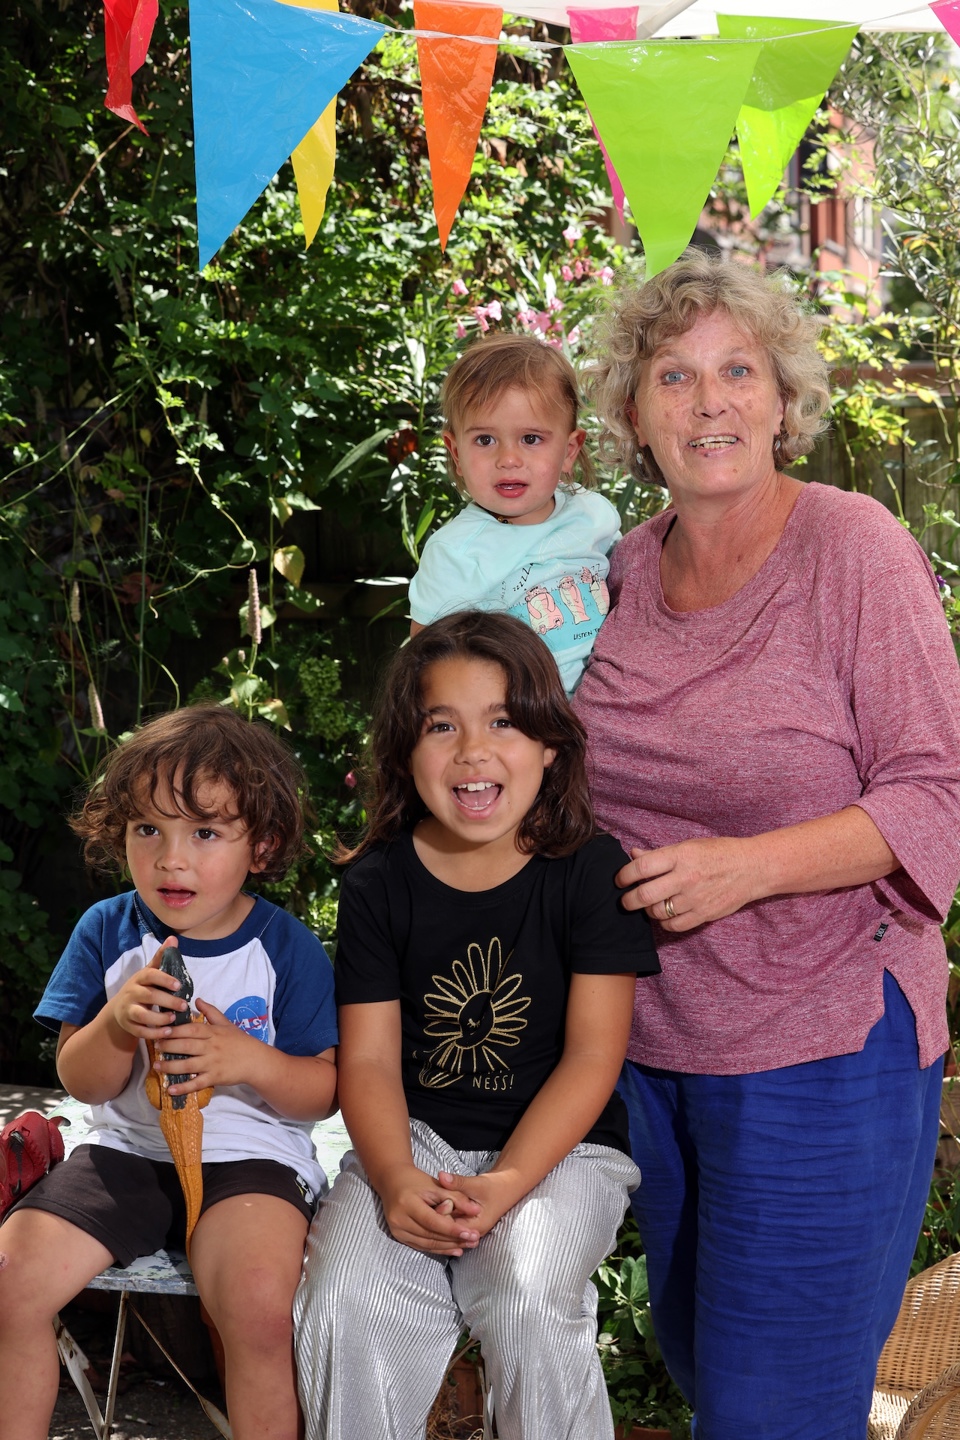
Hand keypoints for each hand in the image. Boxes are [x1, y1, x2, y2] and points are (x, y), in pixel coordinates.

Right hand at [110, 941, 188, 1039]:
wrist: (120, 1009)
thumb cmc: (141, 988)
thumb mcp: (149, 972)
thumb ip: (161, 957)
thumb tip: (173, 938)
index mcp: (139, 978)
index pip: (150, 975)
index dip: (164, 979)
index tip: (179, 984)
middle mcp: (132, 993)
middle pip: (149, 996)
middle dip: (167, 1000)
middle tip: (184, 1005)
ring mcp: (128, 1010)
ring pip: (142, 1015)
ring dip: (159, 1019)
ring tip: (174, 1019)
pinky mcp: (129, 1026)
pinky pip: (140, 1032)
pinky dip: (153, 1034)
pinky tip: (167, 1032)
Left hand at [152, 998, 259, 1093]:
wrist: (256, 1060)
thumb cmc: (240, 1041)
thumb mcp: (226, 1023)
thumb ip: (211, 1012)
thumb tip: (196, 999)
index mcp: (213, 1033)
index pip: (192, 1029)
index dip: (175, 1030)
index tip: (161, 1029)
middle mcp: (211, 1047)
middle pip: (187, 1046)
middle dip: (169, 1046)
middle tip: (155, 1046)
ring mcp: (213, 1064)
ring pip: (188, 1065)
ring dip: (171, 1067)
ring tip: (156, 1067)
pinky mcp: (215, 1078)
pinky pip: (197, 1083)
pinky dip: (183, 1088)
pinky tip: (170, 1090)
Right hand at [376, 1164, 481, 1255]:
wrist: (392, 1181)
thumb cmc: (416, 1180)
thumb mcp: (437, 1185)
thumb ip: (457, 1198)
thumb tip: (477, 1210)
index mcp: (407, 1203)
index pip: (433, 1221)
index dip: (453, 1229)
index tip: (471, 1233)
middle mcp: (399, 1219)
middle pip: (430, 1235)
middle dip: (454, 1240)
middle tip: (474, 1241)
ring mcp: (397, 1229)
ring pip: (427, 1244)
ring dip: (448, 1247)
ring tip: (467, 1246)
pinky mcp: (398, 1236)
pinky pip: (421, 1246)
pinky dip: (438, 1248)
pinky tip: (453, 1249)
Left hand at [435, 1169, 520, 1237]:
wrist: (507, 1186)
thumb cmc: (495, 1186)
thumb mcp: (477, 1184)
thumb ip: (458, 1182)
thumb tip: (441, 1176)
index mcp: (475, 1227)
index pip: (449, 1227)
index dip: (439, 1214)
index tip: (432, 1200)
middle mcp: (471, 1233)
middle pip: (447, 1229)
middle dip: (436, 1215)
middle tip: (428, 1201)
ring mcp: (468, 1229)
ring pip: (448, 1226)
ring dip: (439, 1215)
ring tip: (430, 1203)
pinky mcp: (466, 1222)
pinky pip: (451, 1221)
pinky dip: (444, 1214)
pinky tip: (435, 1205)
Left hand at [616, 836, 761, 930]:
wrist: (752, 868)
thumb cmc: (718, 853)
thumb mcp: (689, 845)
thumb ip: (659, 853)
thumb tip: (633, 855)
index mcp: (680, 856)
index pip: (641, 867)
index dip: (624, 875)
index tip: (620, 879)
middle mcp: (685, 878)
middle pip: (644, 895)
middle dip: (627, 900)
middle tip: (624, 900)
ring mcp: (695, 898)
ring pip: (657, 912)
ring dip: (647, 910)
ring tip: (648, 905)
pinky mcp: (703, 914)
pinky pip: (673, 925)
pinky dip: (664, 922)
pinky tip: (665, 915)